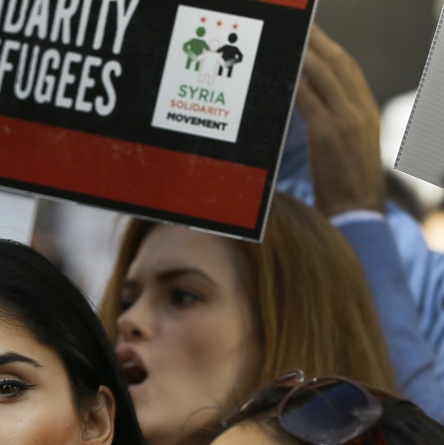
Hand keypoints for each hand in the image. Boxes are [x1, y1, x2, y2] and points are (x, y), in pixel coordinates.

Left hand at [296, 25, 384, 216]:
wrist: (357, 211)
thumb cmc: (345, 182)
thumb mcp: (349, 144)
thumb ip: (336, 120)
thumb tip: (310, 100)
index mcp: (367, 111)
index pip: (350, 69)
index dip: (331, 48)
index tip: (315, 35)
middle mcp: (361, 111)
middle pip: (339, 64)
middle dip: (319, 42)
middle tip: (301, 27)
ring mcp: (347, 121)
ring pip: (327, 77)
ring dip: (306, 56)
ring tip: (291, 42)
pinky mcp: (330, 135)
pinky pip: (310, 101)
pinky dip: (297, 85)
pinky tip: (284, 76)